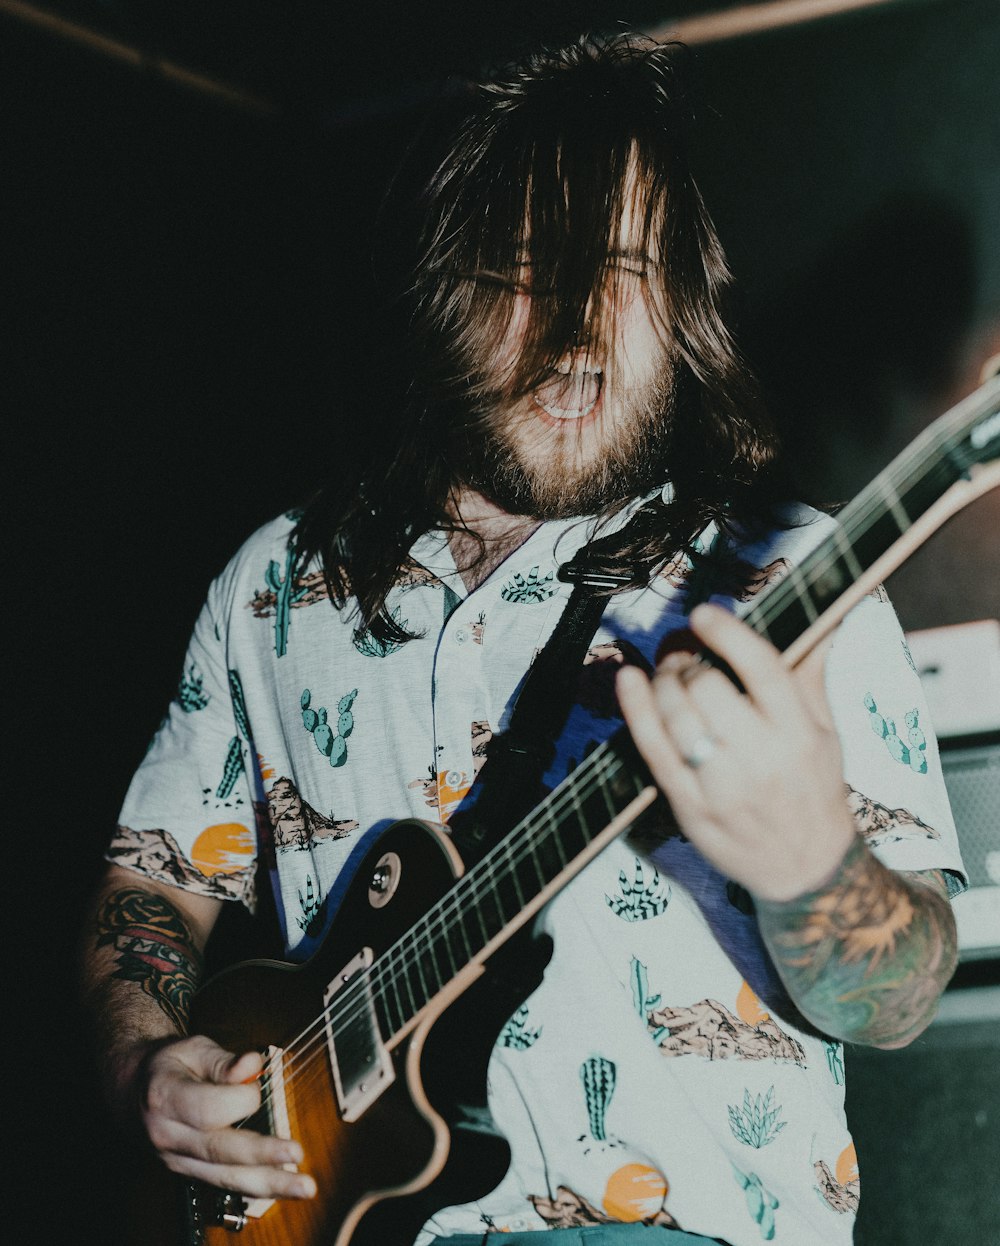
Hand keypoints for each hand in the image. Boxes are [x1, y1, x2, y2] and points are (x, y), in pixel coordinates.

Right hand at [139, 1034, 316, 1199]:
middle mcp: (167, 1136)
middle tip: (297, 1154)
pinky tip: (283, 1189)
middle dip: (262, 1155)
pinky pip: (224, 1185)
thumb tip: (253, 1065)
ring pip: (224, 1179)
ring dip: (268, 1184)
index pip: (207, 1109)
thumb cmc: (168, 1065)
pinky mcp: (188, 1173)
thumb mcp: (192, 1048)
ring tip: (303, 1187)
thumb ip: (224, 1059)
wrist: (133, 1091)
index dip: (240, 1098)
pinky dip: (255, 1188)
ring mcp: (176, 1160)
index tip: (258, 1083)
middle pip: (219, 1151)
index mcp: (165, 1097)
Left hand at [616, 603, 854, 901]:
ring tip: (667, 677)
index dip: (727, 634)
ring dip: (663, 684)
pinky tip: (628, 680)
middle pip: (710, 689)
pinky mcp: (690, 806)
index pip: (762, 669)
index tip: (703, 614)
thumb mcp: (824, 731)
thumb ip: (810, 673)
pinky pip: (654, 750)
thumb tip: (823, 618)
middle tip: (685, 661)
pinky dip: (636, 709)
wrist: (805, 868)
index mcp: (800, 732)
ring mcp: (723, 786)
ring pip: (678, 716)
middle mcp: (763, 758)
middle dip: (688, 664)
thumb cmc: (813, 788)